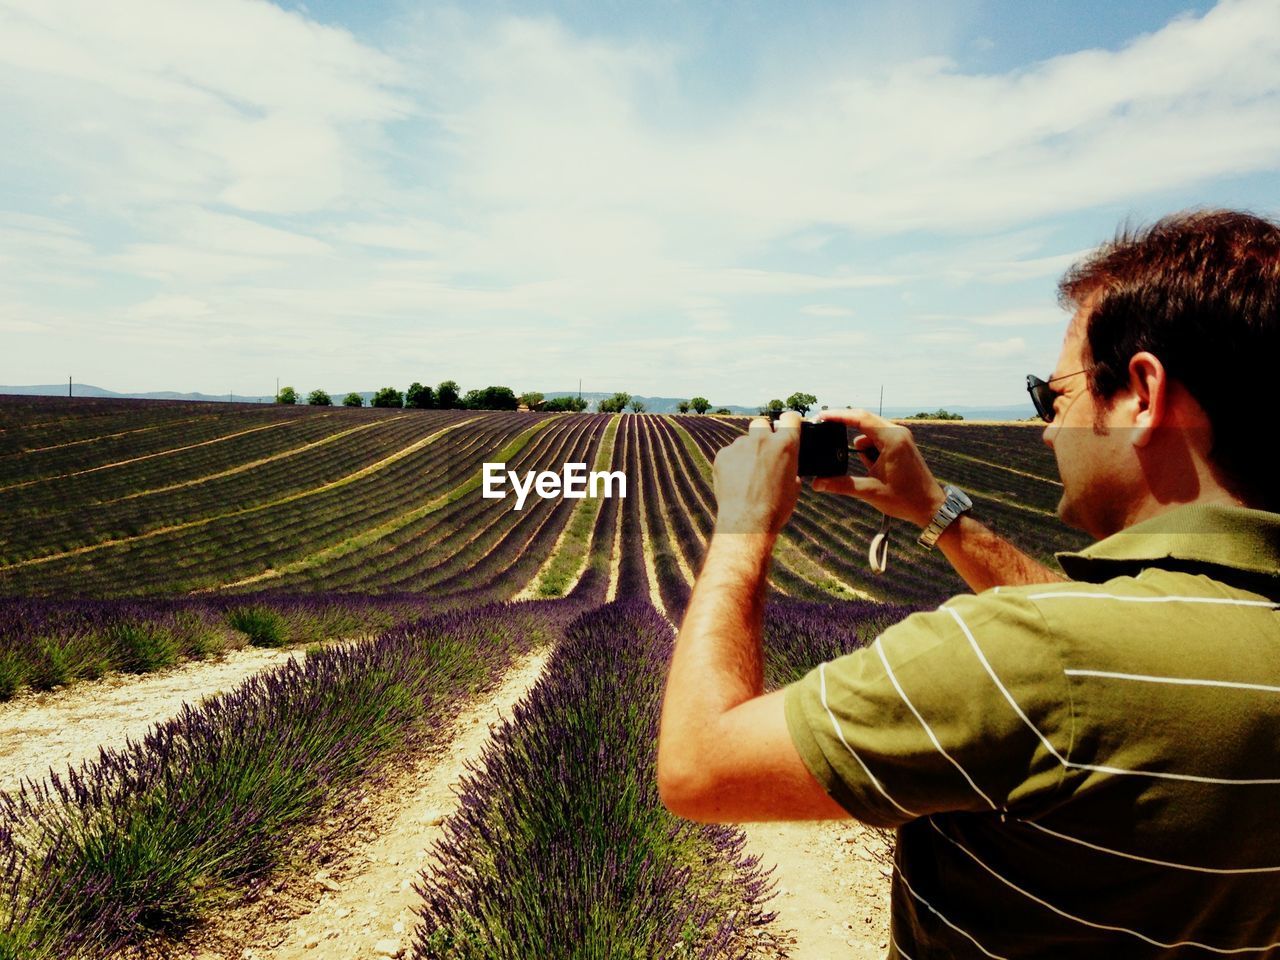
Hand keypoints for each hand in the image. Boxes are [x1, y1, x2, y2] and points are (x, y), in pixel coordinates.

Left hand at [712, 411, 801, 535]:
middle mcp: (762, 439)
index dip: (788, 422)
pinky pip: (729, 453)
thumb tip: (786, 466)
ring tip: (747, 475)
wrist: (747, 522)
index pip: (790, 418)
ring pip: (743, 441)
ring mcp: (740, 445)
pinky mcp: (722, 455)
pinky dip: (732, 463)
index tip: (785, 426)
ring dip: (746, 452)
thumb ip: (790, 468)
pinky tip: (735, 480)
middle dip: (762, 434)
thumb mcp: (794, 487)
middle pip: (761, 424)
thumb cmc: (775, 508)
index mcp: (786, 445)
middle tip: (763, 452)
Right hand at [811, 408, 944, 528]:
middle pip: (864, 421)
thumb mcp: (869, 491)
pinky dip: (870, 451)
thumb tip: (817, 483)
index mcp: (892, 439)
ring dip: (861, 447)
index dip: (838, 415)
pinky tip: (873, 469)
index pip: (860, 418)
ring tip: (869, 471)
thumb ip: (841, 484)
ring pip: (871, 433)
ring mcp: (901, 438)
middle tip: (825, 431)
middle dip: (844, 427)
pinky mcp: (902, 445)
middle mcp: (898, 433)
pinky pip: (879, 440)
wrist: (930, 507)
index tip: (821, 415)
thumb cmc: (905, 499)